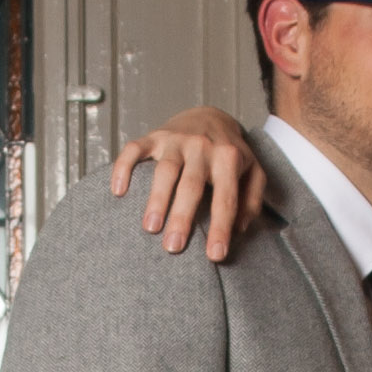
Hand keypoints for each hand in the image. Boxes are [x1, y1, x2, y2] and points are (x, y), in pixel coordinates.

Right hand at [109, 108, 265, 261]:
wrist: (212, 115)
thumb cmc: (232, 154)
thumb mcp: (253, 173)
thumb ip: (251, 201)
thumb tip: (239, 229)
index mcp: (228, 158)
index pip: (225, 198)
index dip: (220, 227)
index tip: (215, 255)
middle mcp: (201, 146)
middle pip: (190, 185)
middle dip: (182, 217)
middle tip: (174, 248)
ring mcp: (176, 140)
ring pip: (164, 170)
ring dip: (156, 199)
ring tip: (150, 228)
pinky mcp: (155, 136)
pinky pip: (135, 149)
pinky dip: (123, 168)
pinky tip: (118, 191)